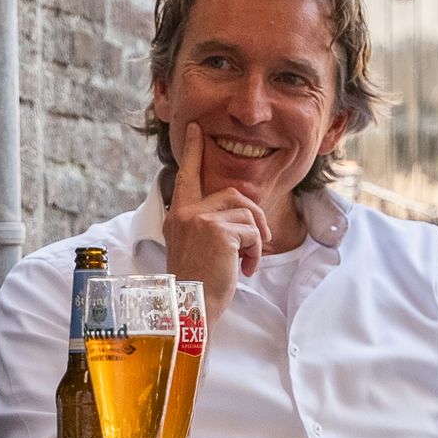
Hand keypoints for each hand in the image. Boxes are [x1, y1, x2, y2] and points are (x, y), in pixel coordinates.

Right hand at [160, 128, 269, 317]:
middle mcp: (184, 213)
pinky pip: (252, 232)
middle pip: (233, 195)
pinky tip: (245, 268)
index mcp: (177, 216)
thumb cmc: (198, 284)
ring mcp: (200, 219)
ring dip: (256, 238)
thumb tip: (240, 214)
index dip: (193, 151)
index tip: (197, 129)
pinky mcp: (218, 231)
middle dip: (254, 216)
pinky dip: (256, 251)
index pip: (186, 176)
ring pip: (246, 212)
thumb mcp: (196, 247)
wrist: (192, 308)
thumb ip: (208, 224)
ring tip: (247, 260)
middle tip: (260, 241)